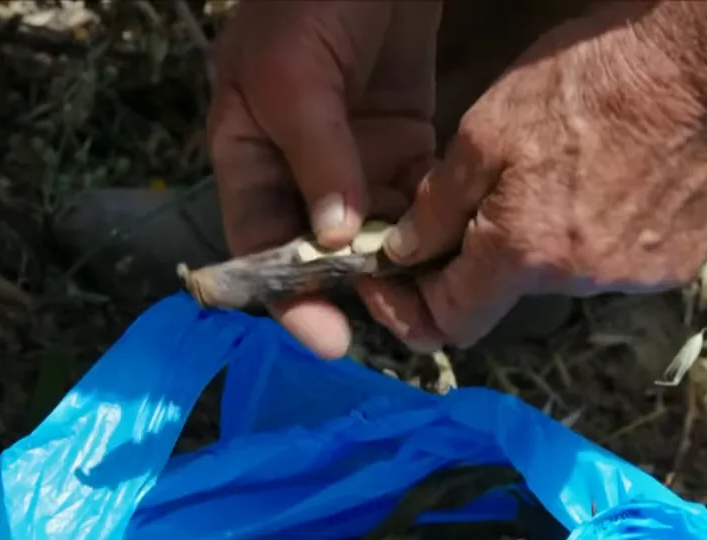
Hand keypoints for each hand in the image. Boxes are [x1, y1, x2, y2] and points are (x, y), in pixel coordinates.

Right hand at [208, 1, 440, 358]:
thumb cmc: (306, 0)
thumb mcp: (294, 75)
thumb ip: (316, 157)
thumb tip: (336, 240)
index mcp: (247, 157)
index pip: (260, 243)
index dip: (286, 296)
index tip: (326, 338)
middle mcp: (297, 172)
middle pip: (320, 252)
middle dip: (356, 292)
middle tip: (402, 324)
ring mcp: (352, 161)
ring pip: (373, 234)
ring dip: (402, 266)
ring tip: (439, 298)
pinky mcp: (401, 144)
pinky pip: (415, 200)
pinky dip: (432, 227)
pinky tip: (458, 250)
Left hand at [360, 5, 706, 350]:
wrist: (698, 65)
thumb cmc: (585, 82)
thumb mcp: (485, 131)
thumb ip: (438, 205)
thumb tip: (402, 253)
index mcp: (523, 253)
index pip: (451, 322)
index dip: (413, 308)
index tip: (399, 280)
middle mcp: (578, 282)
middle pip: (508, 291)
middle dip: (486, 255)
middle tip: (489, 196)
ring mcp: (632, 278)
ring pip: (563, 276)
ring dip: (547, 242)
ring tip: (562, 176)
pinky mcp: (674, 265)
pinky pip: (616, 264)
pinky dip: (599, 237)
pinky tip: (610, 184)